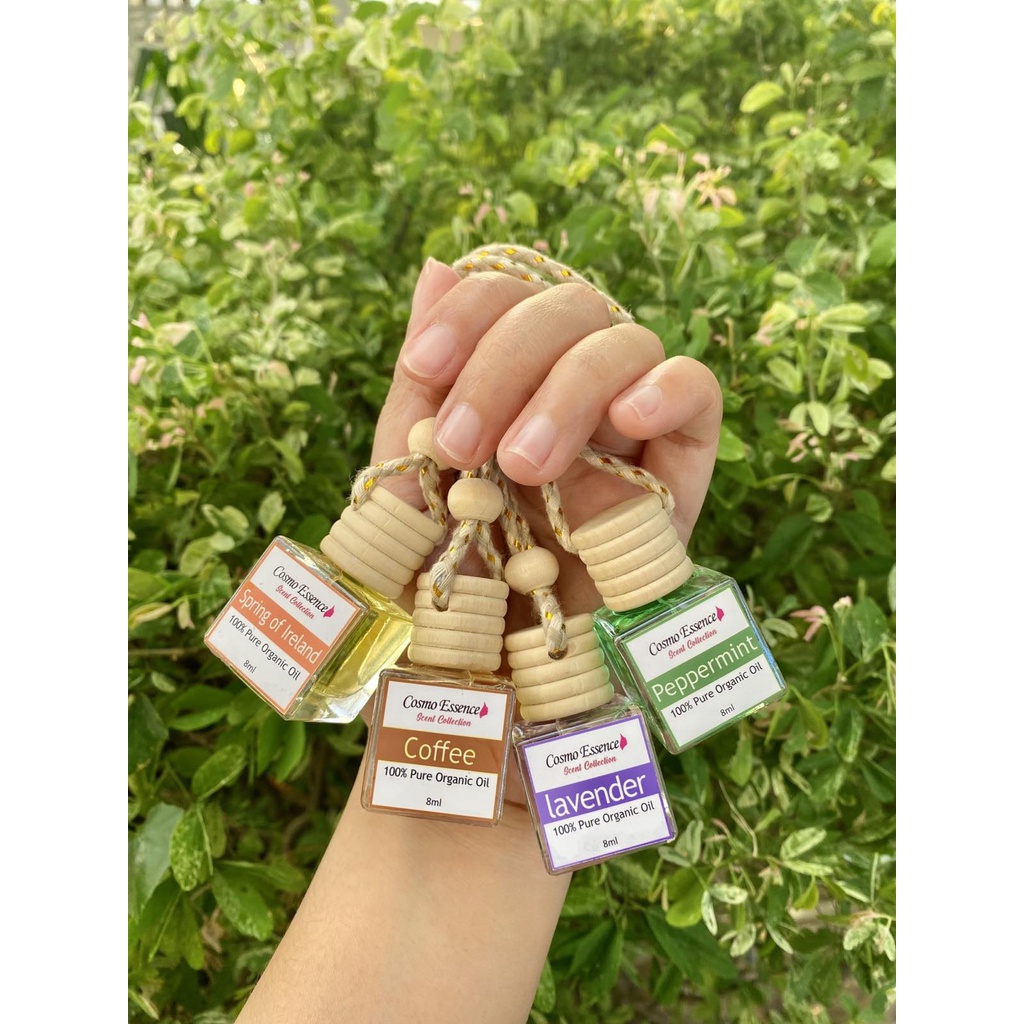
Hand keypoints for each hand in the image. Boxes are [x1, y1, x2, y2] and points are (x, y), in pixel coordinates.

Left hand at [368, 254, 722, 802]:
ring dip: (569, 386)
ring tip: (524, 468)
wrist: (477, 707)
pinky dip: (669, 386)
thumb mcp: (405, 481)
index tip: (426, 364)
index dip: (471, 311)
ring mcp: (622, 436)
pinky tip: (628, 417)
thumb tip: (438, 264)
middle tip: (466, 450)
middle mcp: (561, 398)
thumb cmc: (431, 597)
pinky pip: (698, 399)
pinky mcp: (676, 481)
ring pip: (625, 342)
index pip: (506, 294)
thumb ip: (424, 379)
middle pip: (567, 307)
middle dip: (508, 363)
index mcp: (498, 386)